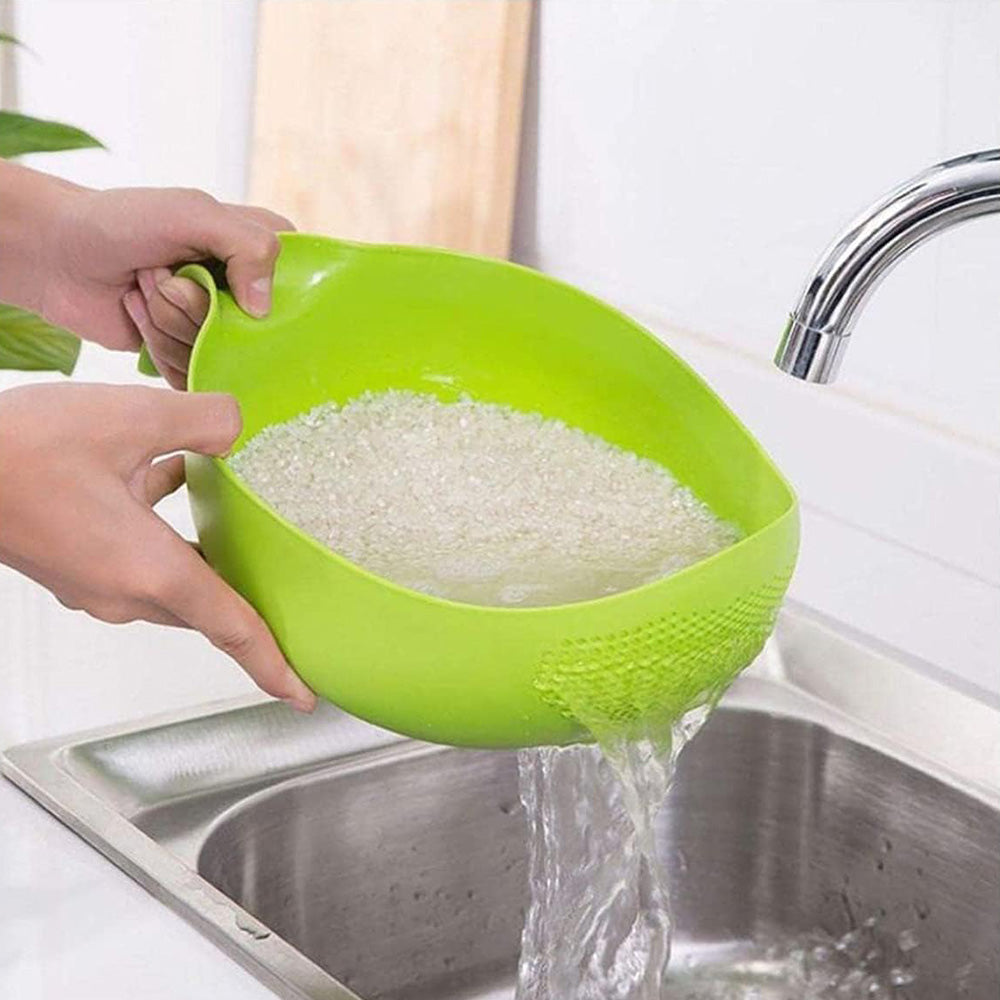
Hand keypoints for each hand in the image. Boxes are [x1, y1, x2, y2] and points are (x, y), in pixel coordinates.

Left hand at [0, 162, 291, 388]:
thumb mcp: (194, 213)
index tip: (230, 287)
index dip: (265, 296)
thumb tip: (264, 309)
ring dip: (170, 323)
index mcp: (257, 251)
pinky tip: (138, 314)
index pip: (297, 288)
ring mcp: (214, 326)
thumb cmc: (122, 221)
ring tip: (145, 290)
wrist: (57, 253)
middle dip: (200, 308)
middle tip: (169, 280)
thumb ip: (247, 246)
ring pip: (218, 354)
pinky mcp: (186, 354)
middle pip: (254, 332)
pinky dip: (158, 344)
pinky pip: (191, 373)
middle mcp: (242, 291)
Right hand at [0, 382, 316, 711]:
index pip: (233, 627)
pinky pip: (136, 557)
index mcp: (150, 571)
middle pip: (205, 606)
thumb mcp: (129, 417)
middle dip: (246, 605)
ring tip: (237, 521)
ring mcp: (92, 583)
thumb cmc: (19, 451)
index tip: (303, 694)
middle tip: (288, 596)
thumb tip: (236, 426)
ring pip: (171, 579)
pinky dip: (163, 529)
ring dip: (203, 554)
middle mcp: (123, 591)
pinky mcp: (71, 564)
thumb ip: (201, 421)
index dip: (274, 663)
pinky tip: (170, 474)